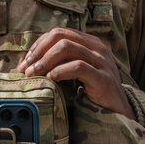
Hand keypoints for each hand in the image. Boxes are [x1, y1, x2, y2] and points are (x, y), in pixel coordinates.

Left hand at [17, 28, 133, 116]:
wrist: (118, 110)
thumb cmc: (94, 90)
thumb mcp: (79, 69)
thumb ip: (63, 60)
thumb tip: (32, 60)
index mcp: (90, 42)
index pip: (59, 32)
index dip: (39, 44)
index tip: (26, 61)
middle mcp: (97, 47)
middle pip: (61, 36)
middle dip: (39, 51)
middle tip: (26, 68)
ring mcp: (102, 61)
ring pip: (67, 48)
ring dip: (45, 60)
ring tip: (34, 74)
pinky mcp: (103, 77)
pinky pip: (77, 67)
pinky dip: (60, 71)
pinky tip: (51, 79)